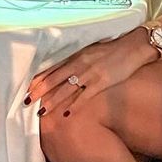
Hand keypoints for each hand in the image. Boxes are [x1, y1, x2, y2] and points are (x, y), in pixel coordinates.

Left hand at [25, 27, 153, 118]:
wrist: (134, 46)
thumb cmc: (112, 49)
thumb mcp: (90, 52)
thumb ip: (76, 61)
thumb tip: (62, 72)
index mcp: (75, 56)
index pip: (51, 69)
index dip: (38, 80)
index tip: (27, 88)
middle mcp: (79, 64)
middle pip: (54, 80)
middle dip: (39, 92)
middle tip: (26, 102)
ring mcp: (90, 73)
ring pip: (66, 90)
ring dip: (52, 101)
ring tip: (41, 111)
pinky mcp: (103, 82)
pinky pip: (85, 96)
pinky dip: (75, 106)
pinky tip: (66, 114)